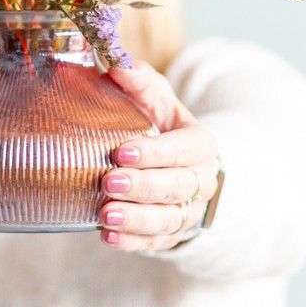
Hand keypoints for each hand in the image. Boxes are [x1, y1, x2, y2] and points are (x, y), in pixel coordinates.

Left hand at [98, 59, 219, 251]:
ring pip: (167, 220)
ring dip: (136, 219)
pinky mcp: (170, 234)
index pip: (182, 149)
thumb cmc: (159, 122)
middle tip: (109, 182)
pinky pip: (155, 242)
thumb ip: (138, 80)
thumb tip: (116, 63)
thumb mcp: (154, 97)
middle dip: (142, 187)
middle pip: (176, 187)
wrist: (174, 160)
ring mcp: (187, 210)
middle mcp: (200, 180)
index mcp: (199, 144)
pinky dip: (132, 242)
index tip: (121, 152)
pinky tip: (108, 237)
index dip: (154, 153)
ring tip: (106, 216)